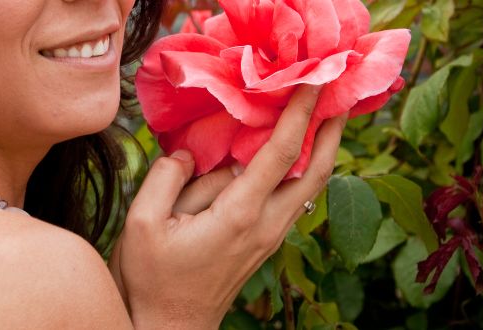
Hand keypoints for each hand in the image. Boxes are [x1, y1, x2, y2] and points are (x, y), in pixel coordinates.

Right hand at [109, 85, 347, 328]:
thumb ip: (167, 177)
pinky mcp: (263, 243)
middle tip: (339, 93)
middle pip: (316, 171)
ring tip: (323, 115)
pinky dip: (302, 169)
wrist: (170, 328)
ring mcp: (269, 237)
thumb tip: (191, 154)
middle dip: (332, 130)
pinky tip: (292, 154)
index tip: (314, 79)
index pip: (281, 153)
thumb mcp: (143, 223)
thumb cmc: (153, 279)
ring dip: (322, 149)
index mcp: (239, 214)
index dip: (301, 113)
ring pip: (310, 186)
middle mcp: (266, 225)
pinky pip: (293, 198)